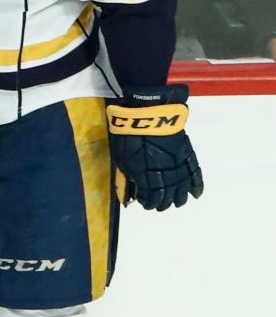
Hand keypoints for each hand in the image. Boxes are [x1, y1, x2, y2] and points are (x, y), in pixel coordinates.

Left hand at [107, 85, 203, 210]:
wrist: (146, 110)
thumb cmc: (127, 132)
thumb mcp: (120, 155)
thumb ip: (128, 173)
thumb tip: (133, 186)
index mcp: (145, 175)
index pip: (151, 196)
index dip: (148, 202)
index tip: (145, 204)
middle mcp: (164, 173)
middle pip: (167, 194)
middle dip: (163, 203)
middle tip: (159, 206)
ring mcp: (177, 163)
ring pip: (182, 187)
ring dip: (179, 198)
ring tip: (176, 203)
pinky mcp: (187, 153)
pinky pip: (195, 173)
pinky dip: (196, 185)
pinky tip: (196, 195)